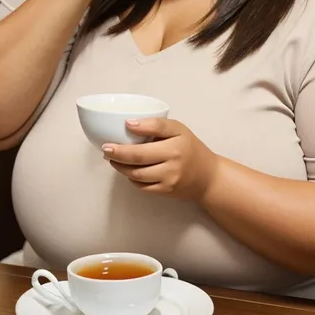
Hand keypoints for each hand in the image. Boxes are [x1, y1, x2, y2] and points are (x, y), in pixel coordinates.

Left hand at [102, 118, 217, 200]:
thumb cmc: (190, 149)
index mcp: (177, 141)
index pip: (156, 129)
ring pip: (137, 173)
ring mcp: (169, 178)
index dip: (139, 127)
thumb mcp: (179, 130)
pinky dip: (131, 178)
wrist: (208, 177)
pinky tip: (128, 170)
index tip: (125, 124)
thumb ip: (157, 125)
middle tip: (106, 148)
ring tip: (112, 159)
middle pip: (139, 156)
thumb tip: (129, 124)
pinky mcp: (165, 191)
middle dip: (118, 153)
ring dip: (120, 167)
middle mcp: (174, 160)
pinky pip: (141, 186)